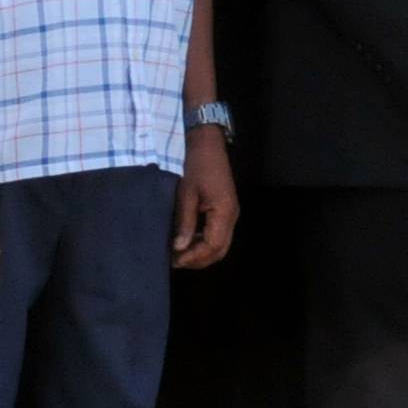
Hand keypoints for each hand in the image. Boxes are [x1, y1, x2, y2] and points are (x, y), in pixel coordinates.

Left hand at [172, 127, 238, 269]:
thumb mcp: (187, 194)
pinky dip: (204, 243)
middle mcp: (232, 217)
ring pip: (220, 245)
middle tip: (176, 262)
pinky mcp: (226, 211)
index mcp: (224, 212)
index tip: (175, 260)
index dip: (194, 256)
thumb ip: (185, 222)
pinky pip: (218, 235)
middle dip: (199, 260)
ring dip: (202, 253)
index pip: (213, 245)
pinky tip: (188, 241)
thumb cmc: (197, 166)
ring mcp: (231, 214)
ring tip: (180, 254)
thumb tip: (179, 247)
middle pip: (220, 250)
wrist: (208, 144)